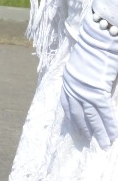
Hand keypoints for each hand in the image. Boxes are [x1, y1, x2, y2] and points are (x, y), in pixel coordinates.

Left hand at [61, 0, 117, 148]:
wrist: (99, 37)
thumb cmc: (96, 49)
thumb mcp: (88, 67)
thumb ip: (91, 81)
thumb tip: (96, 90)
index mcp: (69, 81)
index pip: (68, 105)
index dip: (73, 119)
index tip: (75, 131)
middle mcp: (73, 87)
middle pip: (78, 114)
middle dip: (85, 129)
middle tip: (88, 143)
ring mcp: (84, 90)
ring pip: (91, 117)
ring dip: (99, 132)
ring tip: (104, 143)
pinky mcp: (96, 90)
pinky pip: (104, 113)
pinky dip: (109, 125)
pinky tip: (112, 135)